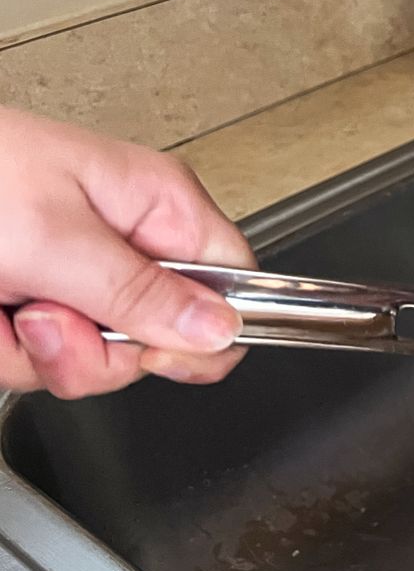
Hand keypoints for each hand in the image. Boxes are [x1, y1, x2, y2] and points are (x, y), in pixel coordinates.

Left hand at [0, 106, 250, 397]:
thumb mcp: (55, 238)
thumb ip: (140, 293)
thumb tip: (220, 328)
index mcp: (158, 206)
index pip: (234, 284)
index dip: (208, 332)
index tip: (154, 349)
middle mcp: (127, 245)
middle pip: (162, 341)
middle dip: (97, 351)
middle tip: (51, 318)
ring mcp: (78, 278)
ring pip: (99, 362)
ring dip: (42, 355)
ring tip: (8, 308)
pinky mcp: (34, 304)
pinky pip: (43, 363)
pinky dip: (4, 353)